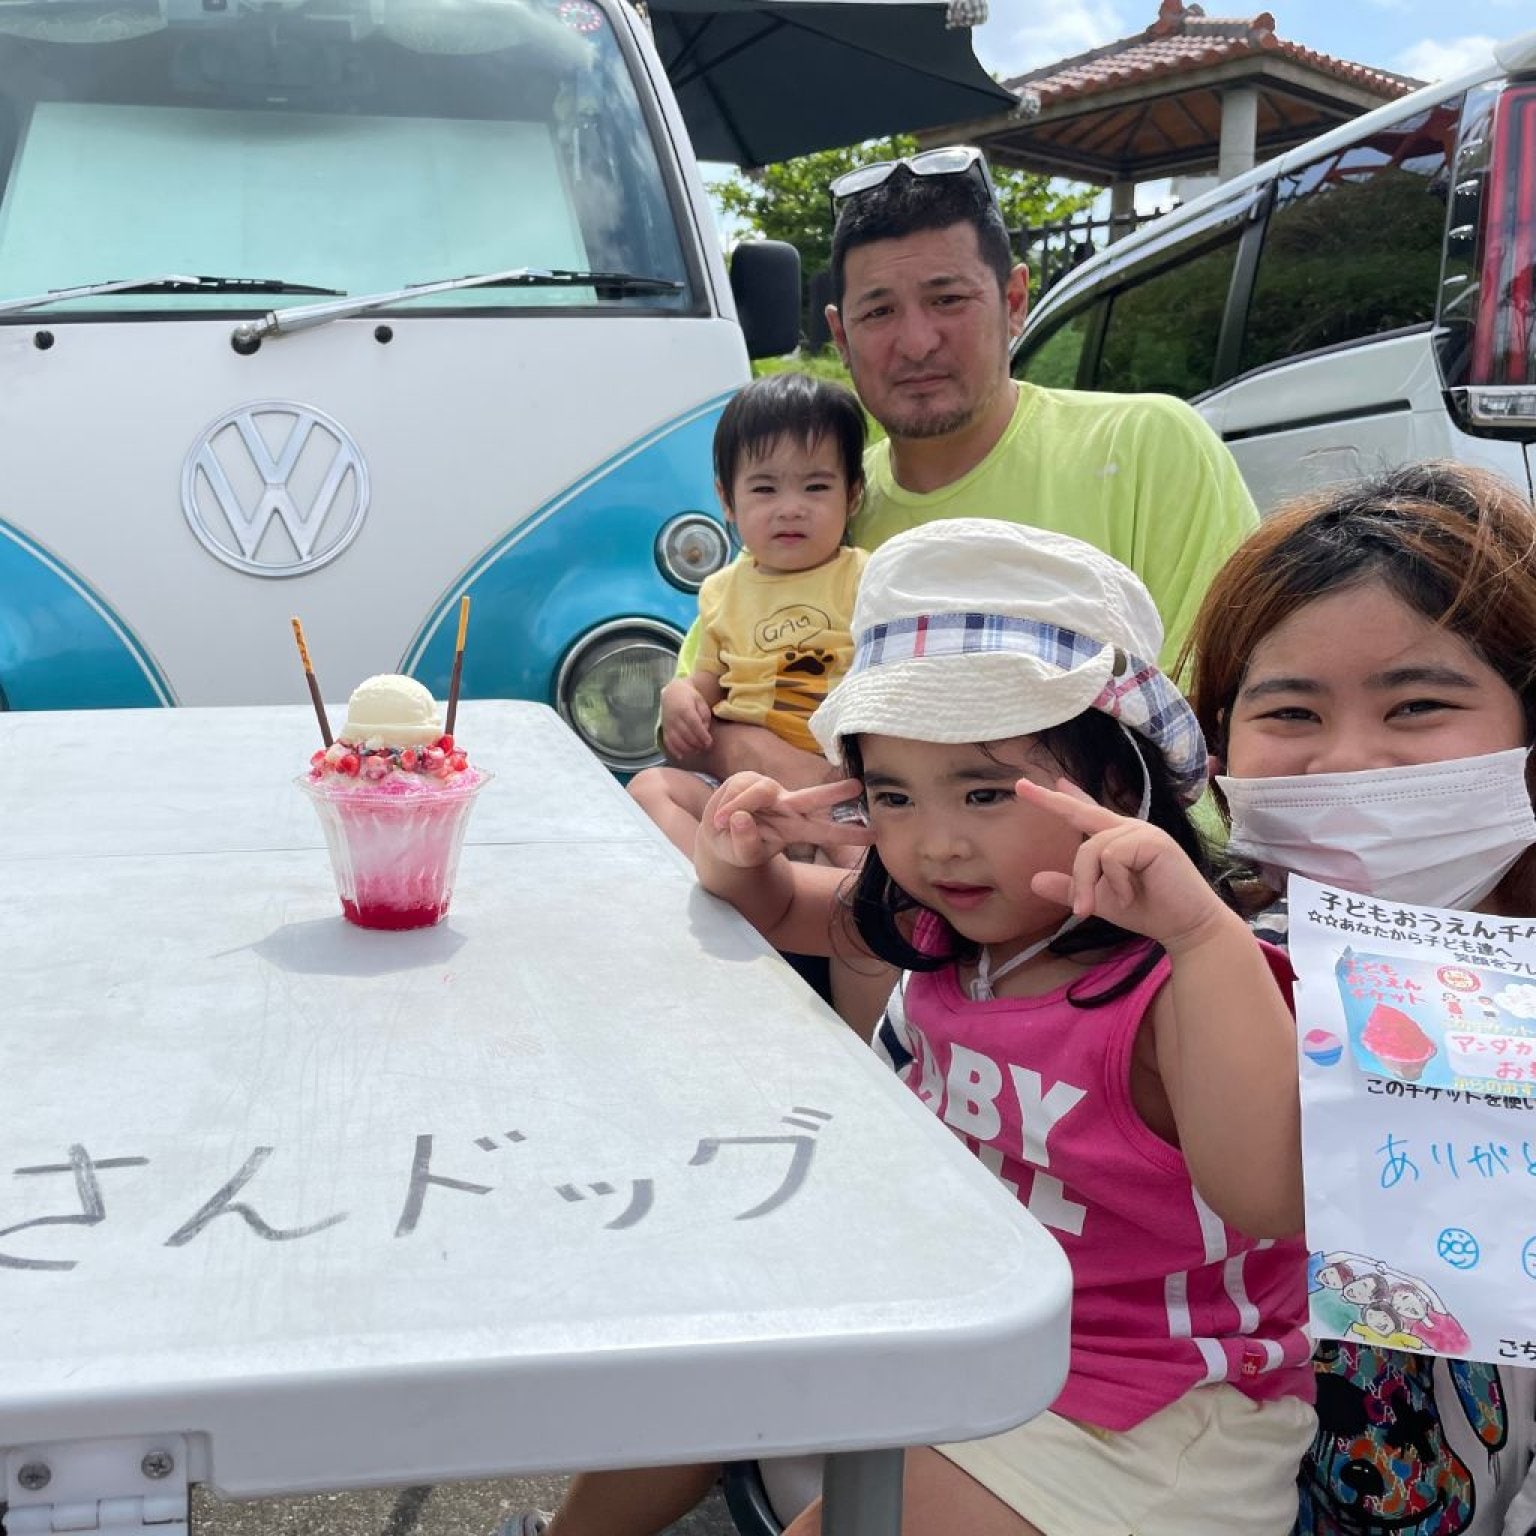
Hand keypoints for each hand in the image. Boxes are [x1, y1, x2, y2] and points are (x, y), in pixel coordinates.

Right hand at [660, 680, 713, 759]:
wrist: (672, 693)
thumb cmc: (690, 698)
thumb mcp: (701, 703)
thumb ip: (704, 717)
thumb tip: (704, 731)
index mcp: (685, 708)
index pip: (694, 724)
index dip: (702, 735)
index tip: (709, 742)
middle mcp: (674, 717)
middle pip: (686, 734)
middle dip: (697, 744)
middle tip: (705, 747)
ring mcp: (667, 725)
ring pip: (676, 741)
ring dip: (688, 749)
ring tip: (697, 750)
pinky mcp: (664, 730)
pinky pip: (668, 743)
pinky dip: (675, 751)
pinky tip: (683, 756)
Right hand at [700, 773, 872, 868]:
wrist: (719, 834)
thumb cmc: (738, 848)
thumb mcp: (741, 855)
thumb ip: (744, 843)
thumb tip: (742, 818)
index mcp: (794, 830)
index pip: (824, 831)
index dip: (846, 834)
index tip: (873, 836)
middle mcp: (788, 807)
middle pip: (811, 798)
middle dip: (832, 793)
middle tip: (857, 786)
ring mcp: (769, 792)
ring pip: (763, 791)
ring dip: (740, 803)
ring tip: (719, 821)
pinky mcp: (749, 781)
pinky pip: (738, 792)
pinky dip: (727, 807)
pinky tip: (720, 817)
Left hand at [1017, 777, 1229, 954]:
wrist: (1186, 927)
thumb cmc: (1148, 910)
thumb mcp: (1100, 900)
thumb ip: (1071, 888)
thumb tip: (1034, 880)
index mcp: (1117, 838)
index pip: (1085, 811)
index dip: (1062, 796)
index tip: (1031, 784)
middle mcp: (1128, 828)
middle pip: (1080, 814)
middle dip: (1050, 799)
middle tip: (1018, 786)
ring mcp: (1141, 831)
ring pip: (1091, 849)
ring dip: (1090, 883)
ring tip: (1110, 903)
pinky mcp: (1153, 841)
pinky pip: (1111, 857)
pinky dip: (1115, 882)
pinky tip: (1131, 894)